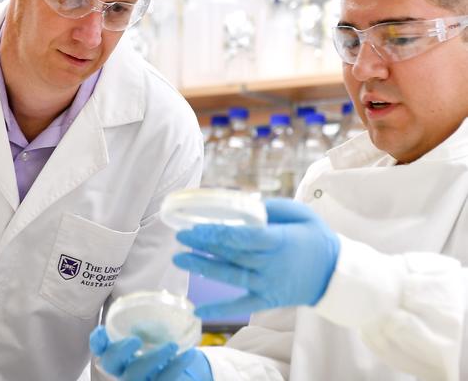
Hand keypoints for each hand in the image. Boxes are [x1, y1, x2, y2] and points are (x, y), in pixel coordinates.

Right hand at [89, 326, 211, 379]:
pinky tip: (189, 354)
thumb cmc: (163, 345)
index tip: (102, 331)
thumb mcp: (154, 333)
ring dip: (153, 358)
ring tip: (172, 346)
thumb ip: (149, 323)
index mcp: (120, 352)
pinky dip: (177, 366)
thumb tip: (156, 304)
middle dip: (120, 351)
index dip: (97, 341)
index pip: (101, 348)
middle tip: (135, 339)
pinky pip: (164, 380)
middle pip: (111, 363)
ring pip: (136, 375)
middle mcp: (124, 369)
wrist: (183, 369)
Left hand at [173, 198, 339, 317]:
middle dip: (203, 245)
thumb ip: (274, 208)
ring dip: (203, 268)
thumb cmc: (316, 238)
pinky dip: (220, 309)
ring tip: (179, 259)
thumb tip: (247, 205)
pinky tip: (197, 310)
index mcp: (279, 240)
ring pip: (231, 276)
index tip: (197, 226)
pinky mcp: (267, 299)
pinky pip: (241, 305)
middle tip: (180, 236)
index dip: (218, 233)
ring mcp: (268, 284)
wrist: (336, 274)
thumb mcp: (301, 213)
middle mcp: (271, 264)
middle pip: (232, 254)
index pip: (243, 237)